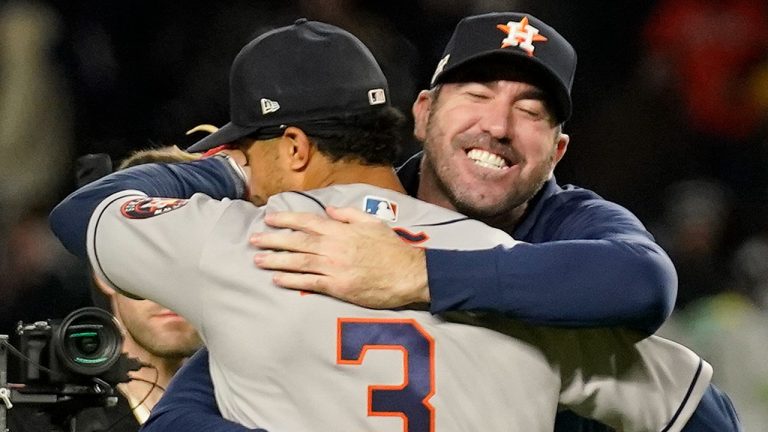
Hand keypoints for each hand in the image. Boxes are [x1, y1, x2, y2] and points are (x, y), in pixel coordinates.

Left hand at [250, 206, 429, 307]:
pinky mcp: (337, 287)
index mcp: (340, 230)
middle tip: (253, 240)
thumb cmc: (391, 248)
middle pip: (296, 241)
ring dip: (275, 260)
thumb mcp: (372, 222)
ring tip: (258, 260)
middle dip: (272, 240)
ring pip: (298, 262)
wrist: (407, 273)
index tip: (269, 218)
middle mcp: (332, 247)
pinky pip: (308, 283)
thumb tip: (329, 210)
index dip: (285, 220)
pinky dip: (291, 281)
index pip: (306, 222)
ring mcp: (333, 268)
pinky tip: (277, 279)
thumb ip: (349, 214)